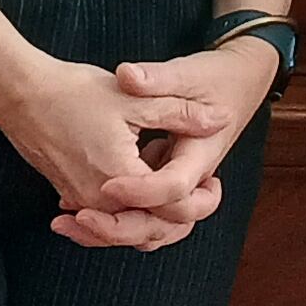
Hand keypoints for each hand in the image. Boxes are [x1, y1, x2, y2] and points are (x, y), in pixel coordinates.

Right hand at [0, 54, 231, 251]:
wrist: (20, 93)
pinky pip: (107, 221)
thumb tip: (221, 118)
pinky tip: (144, 190)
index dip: (202, 199)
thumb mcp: (135, 98)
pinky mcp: (71, 196)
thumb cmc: (74, 91)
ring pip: (129, 230)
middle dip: (183, 215)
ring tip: (180, 193)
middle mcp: (99, 201)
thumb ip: (181, 113)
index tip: (216, 179)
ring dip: (156, 217)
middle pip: (152, 229)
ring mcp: (82, 202)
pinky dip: (131, 213)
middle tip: (208, 190)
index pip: (172, 209)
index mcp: (121, 179)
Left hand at [78, 40, 283, 247]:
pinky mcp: (167, 188)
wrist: (237, 83)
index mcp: (199, 154)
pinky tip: (76, 207)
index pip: (174, 186)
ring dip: (113, 232)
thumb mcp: (184, 73)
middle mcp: (193, 180)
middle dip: (119, 228)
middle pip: (163, 225)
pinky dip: (115, 221)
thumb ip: (156, 78)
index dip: (140, 190)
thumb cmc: (213, 78)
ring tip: (68, 221)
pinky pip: (144, 219)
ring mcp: (181, 189)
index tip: (107, 185)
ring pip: (152, 230)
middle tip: (77, 217)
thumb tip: (127, 75)